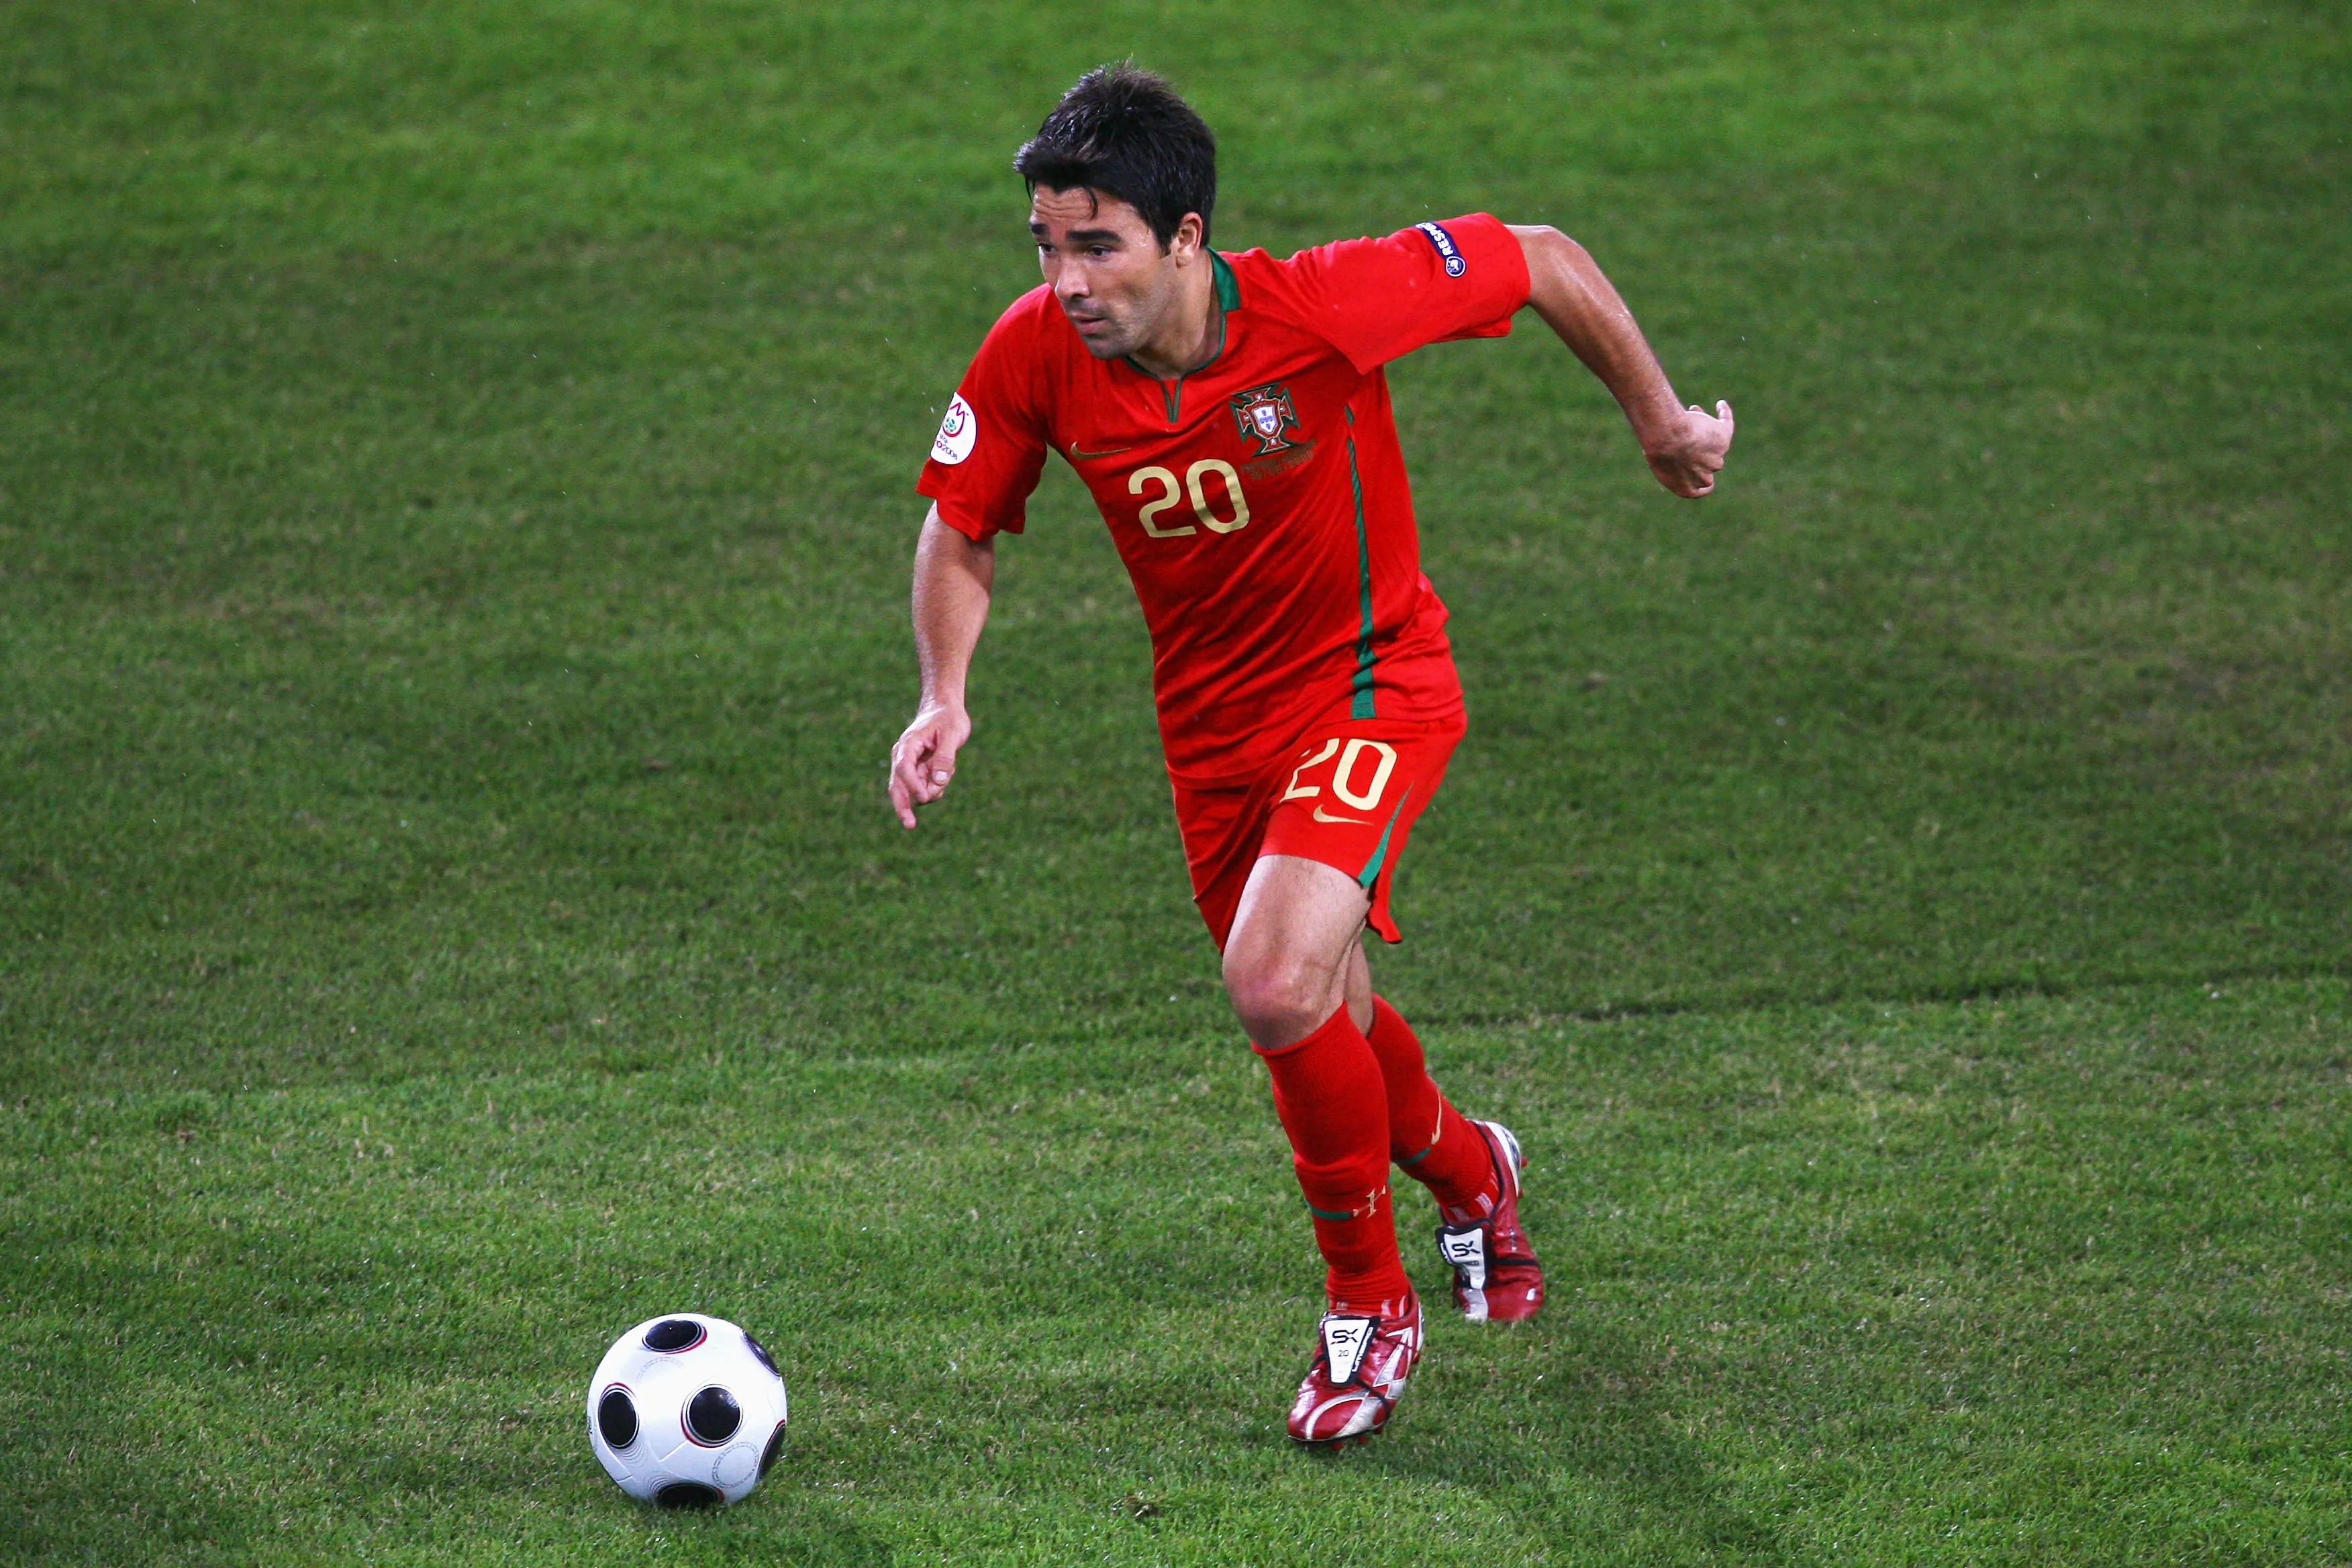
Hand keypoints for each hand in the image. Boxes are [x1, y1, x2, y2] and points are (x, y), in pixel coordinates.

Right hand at [887, 700, 971, 828]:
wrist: (945, 710)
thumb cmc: (948, 718)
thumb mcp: (951, 735)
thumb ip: (945, 757)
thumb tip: (938, 781)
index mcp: (908, 745)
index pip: (903, 768)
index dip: (912, 785)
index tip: (923, 798)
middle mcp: (903, 758)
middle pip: (897, 787)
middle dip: (903, 807)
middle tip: (910, 825)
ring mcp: (910, 767)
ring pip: (915, 791)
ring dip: (934, 790)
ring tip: (951, 769)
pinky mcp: (918, 773)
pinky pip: (925, 790)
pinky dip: (937, 788)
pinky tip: (948, 772)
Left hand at [1644, 400, 1734, 497]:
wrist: (1667, 439)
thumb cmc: (1657, 450)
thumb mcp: (1658, 460)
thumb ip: (1669, 460)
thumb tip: (1672, 448)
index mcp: (1687, 489)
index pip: (1696, 486)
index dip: (1691, 471)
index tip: (1685, 458)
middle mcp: (1705, 477)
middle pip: (1702, 460)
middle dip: (1695, 446)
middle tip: (1684, 430)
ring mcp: (1716, 458)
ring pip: (1712, 443)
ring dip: (1705, 429)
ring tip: (1691, 414)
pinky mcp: (1723, 439)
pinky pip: (1726, 424)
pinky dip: (1724, 414)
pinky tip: (1719, 405)